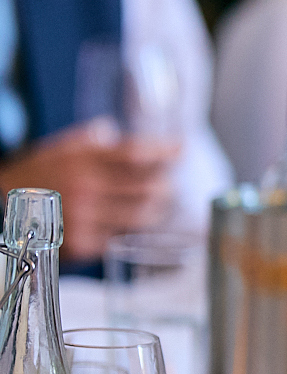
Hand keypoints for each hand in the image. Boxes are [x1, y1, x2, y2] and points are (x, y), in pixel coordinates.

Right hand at [0, 120, 179, 261]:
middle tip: (170, 183)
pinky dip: (131, 229)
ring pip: (143, 216)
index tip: (182, 148)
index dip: (165, 151)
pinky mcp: (82, 244)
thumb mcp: (63, 146)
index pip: (137, 153)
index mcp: (84, 159)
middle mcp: (86, 187)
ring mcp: (84, 217)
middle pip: (150, 188)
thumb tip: (120, 129)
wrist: (2, 203)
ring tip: (158, 204)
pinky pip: (122, 236)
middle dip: (166, 185)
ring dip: (157, 210)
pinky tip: (131, 223)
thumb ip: (95, 138)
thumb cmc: (41, 172)